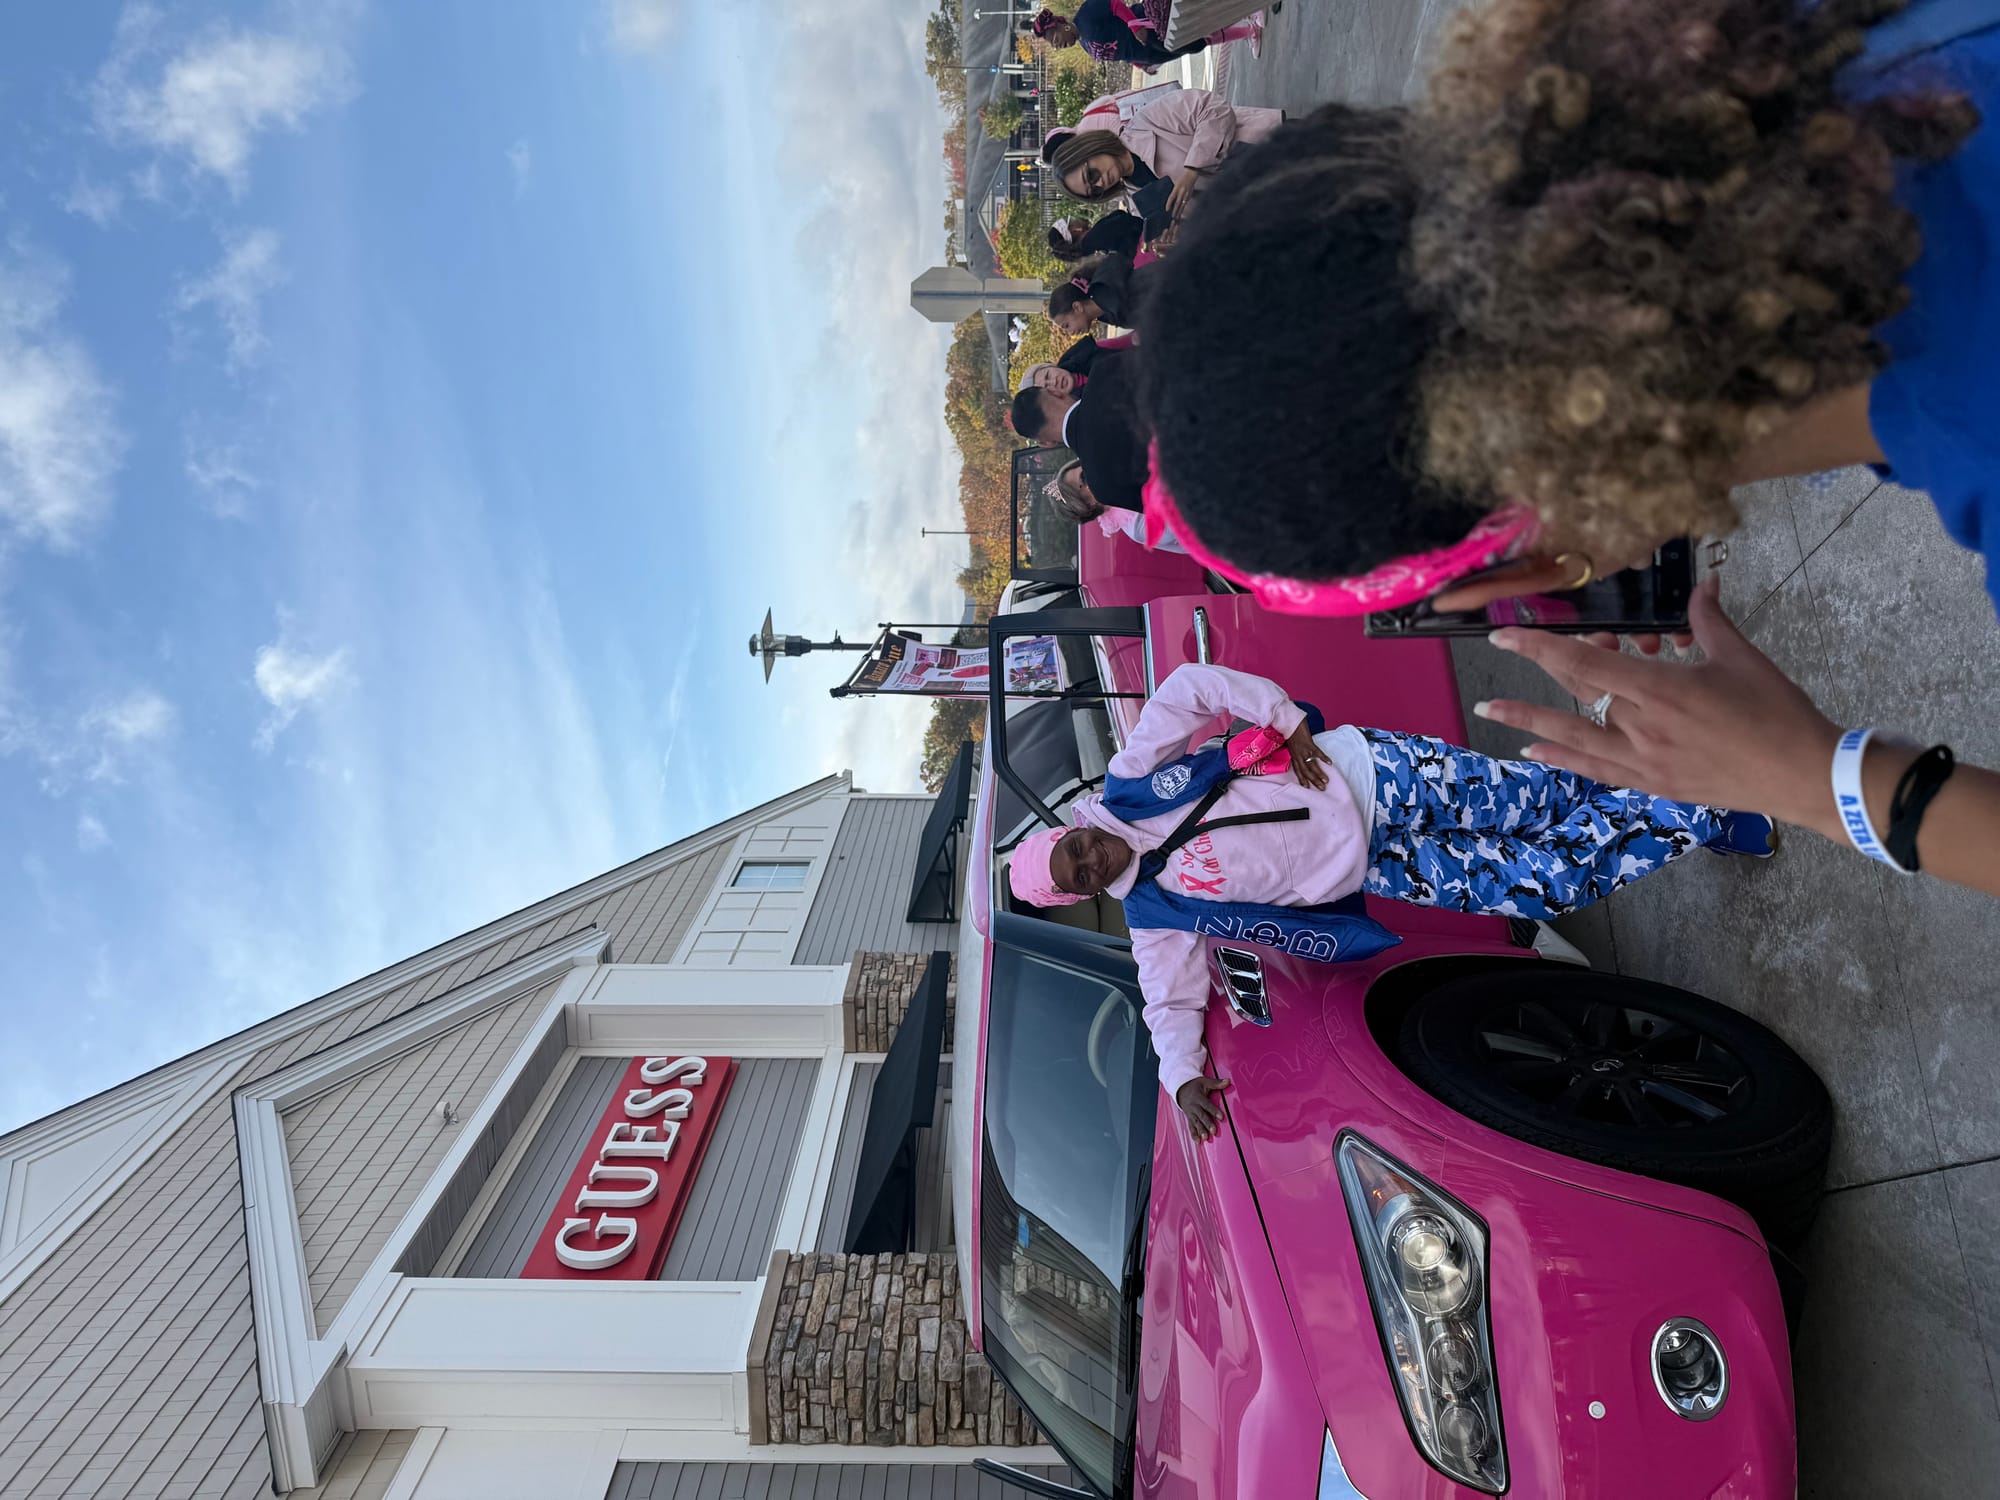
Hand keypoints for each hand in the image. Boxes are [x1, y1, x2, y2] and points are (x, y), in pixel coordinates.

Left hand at [1164, 169, 1202, 218]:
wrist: (1191, 175)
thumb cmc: (1182, 180)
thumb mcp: (1176, 184)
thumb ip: (1174, 192)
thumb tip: (1170, 201)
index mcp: (1177, 188)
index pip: (1172, 197)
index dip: (1169, 204)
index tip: (1166, 210)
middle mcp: (1182, 192)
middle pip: (1178, 203)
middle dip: (1175, 210)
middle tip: (1172, 217)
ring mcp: (1187, 194)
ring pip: (1182, 205)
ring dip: (1179, 212)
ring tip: (1177, 217)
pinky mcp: (1190, 196)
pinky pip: (1186, 203)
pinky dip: (1183, 208)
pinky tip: (1181, 213)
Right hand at [1176, 1076, 1229, 1141]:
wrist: (1180, 1088)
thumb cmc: (1194, 1085)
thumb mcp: (1204, 1081)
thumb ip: (1216, 1083)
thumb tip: (1228, 1081)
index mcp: (1198, 1098)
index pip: (1207, 1105)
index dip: (1214, 1111)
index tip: (1221, 1117)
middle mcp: (1194, 1107)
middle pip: (1201, 1116)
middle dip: (1207, 1124)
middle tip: (1214, 1131)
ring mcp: (1191, 1113)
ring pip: (1196, 1123)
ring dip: (1200, 1131)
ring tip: (1206, 1138)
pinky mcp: (1189, 1118)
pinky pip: (1191, 1127)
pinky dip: (1194, 1134)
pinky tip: (1198, 1141)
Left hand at [1286, 720, 1330, 790]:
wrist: (1290, 721)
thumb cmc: (1291, 733)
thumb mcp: (1292, 745)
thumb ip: (1297, 753)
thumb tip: (1303, 759)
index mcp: (1294, 756)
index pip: (1298, 770)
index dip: (1302, 779)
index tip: (1307, 787)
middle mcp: (1298, 755)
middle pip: (1306, 771)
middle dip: (1314, 780)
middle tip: (1322, 788)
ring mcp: (1303, 750)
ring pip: (1311, 764)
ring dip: (1319, 773)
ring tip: (1326, 780)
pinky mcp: (1309, 743)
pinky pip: (1317, 752)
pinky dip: (1323, 758)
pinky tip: (1329, 763)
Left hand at [1472, 575, 1842, 833]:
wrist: (1804, 774)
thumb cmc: (1777, 712)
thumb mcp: (1742, 657)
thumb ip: (1710, 620)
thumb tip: (1703, 584)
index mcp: (1662, 688)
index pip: (1586, 662)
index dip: (1541, 645)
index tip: (1505, 633)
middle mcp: (1643, 725)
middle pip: (1578, 690)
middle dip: (1541, 664)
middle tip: (1507, 644)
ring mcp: (1644, 759)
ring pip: (1574, 734)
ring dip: (1529, 720)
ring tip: (1490, 708)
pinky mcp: (1652, 783)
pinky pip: (1596, 769)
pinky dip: (1562, 759)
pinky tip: (1535, 751)